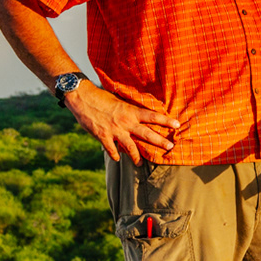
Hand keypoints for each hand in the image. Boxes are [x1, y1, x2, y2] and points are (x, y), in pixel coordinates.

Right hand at [65, 84, 180, 163]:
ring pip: (131, 146)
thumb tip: (140, 114)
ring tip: (141, 163)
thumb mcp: (120, 101)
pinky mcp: (103, 136)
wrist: (82, 98)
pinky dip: (115, 155)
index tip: (177, 124)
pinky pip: (111, 149)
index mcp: (131, 111)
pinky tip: (118, 158)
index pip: (153, 116)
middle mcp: (126, 122)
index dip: (166, 121)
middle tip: (170, 148)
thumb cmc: (102, 97)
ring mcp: (115, 131)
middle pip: (147, 134)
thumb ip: (130, 109)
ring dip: (137, 156)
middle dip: (160, 142)